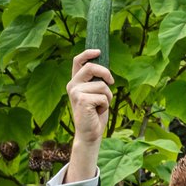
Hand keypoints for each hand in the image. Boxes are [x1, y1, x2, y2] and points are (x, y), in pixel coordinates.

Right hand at [64, 49, 114, 182]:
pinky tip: (97, 112)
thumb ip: (97, 82)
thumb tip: (106, 71)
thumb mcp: (97, 95)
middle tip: (112, 82)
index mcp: (75, 82)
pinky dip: (105, 105)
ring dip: (108, 97)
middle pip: (91, 68)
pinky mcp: (81, 100)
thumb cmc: (95, 115)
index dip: (88, 53)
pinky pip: (103, 97)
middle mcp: (73, 85)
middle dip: (105, 73)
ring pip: (102, 85)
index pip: (78, 61)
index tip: (98, 51)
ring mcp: (75, 92)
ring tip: (100, 106)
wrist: (90, 133)